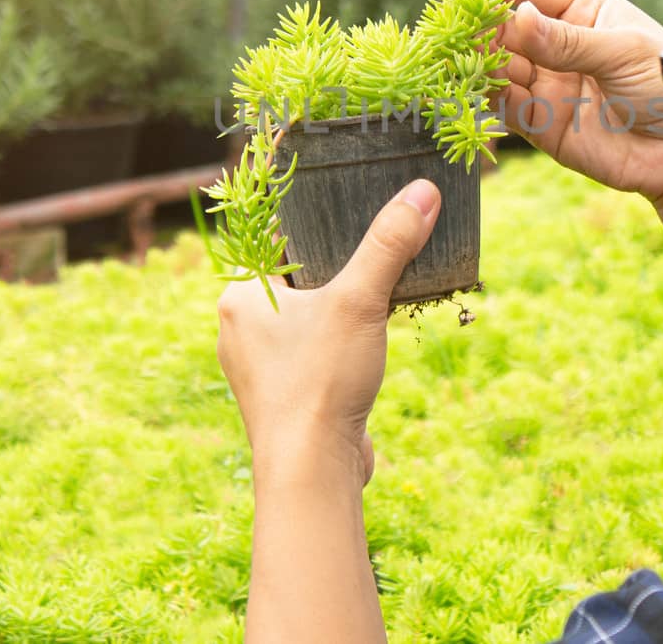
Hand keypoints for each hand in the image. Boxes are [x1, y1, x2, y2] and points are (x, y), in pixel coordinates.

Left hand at [217, 179, 440, 483]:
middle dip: (331, 271)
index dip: (310, 225)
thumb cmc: (320, 380)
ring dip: (335, 313)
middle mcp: (238, 331)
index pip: (272, 241)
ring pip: (301, 322)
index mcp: (240, 297)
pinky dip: (335, 350)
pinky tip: (364, 352)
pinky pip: (309, 358)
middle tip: (371, 256)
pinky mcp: (282, 401)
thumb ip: (390, 244)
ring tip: (374, 303)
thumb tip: (423, 191)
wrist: (311, 470)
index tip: (347, 212)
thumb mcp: (360, 300)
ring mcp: (258, 370)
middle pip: (290, 281)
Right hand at [439, 0, 662, 210]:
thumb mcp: (623, 51)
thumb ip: (567, 41)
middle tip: (443, 24)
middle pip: (504, 26)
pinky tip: (463, 90)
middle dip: (472, 23)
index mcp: (583, 11)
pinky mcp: (542, 124)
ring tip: (447, 58)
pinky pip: (502, 107)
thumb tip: (517, 18)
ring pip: (496, 67)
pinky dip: (479, 99)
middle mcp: (559, 45)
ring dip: (470, 61)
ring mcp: (548, 84)